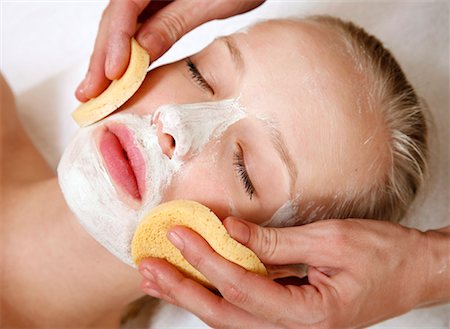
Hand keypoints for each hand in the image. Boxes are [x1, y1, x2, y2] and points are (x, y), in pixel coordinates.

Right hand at [75, 0, 263, 101]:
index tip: (113, 74)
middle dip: (101, 59)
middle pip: (115, 20)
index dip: (115, 43)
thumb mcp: (209, 2)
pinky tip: (120, 74)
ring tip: (97, 91)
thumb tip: (141, 51)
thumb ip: (173, 23)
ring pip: (121, 28)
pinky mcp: (158, 7)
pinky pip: (137, 30)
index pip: (124, 8)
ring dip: (108, 60)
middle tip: (90, 93)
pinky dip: (128, 54)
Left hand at [138, 218, 449, 327]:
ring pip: (230, 316)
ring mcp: (293, 325)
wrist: (415, 272)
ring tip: (161, 274)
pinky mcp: (292, 313)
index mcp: (310, 314)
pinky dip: (217, 291)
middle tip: (148, 269)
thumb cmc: (385, 255)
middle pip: (225, 314)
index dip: (205, 259)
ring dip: (194, 293)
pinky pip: (245, 308)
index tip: (178, 233)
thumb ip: (276, 241)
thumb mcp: (332, 239)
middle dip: (183, 289)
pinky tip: (197, 277)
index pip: (241, 286)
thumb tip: (230, 230)